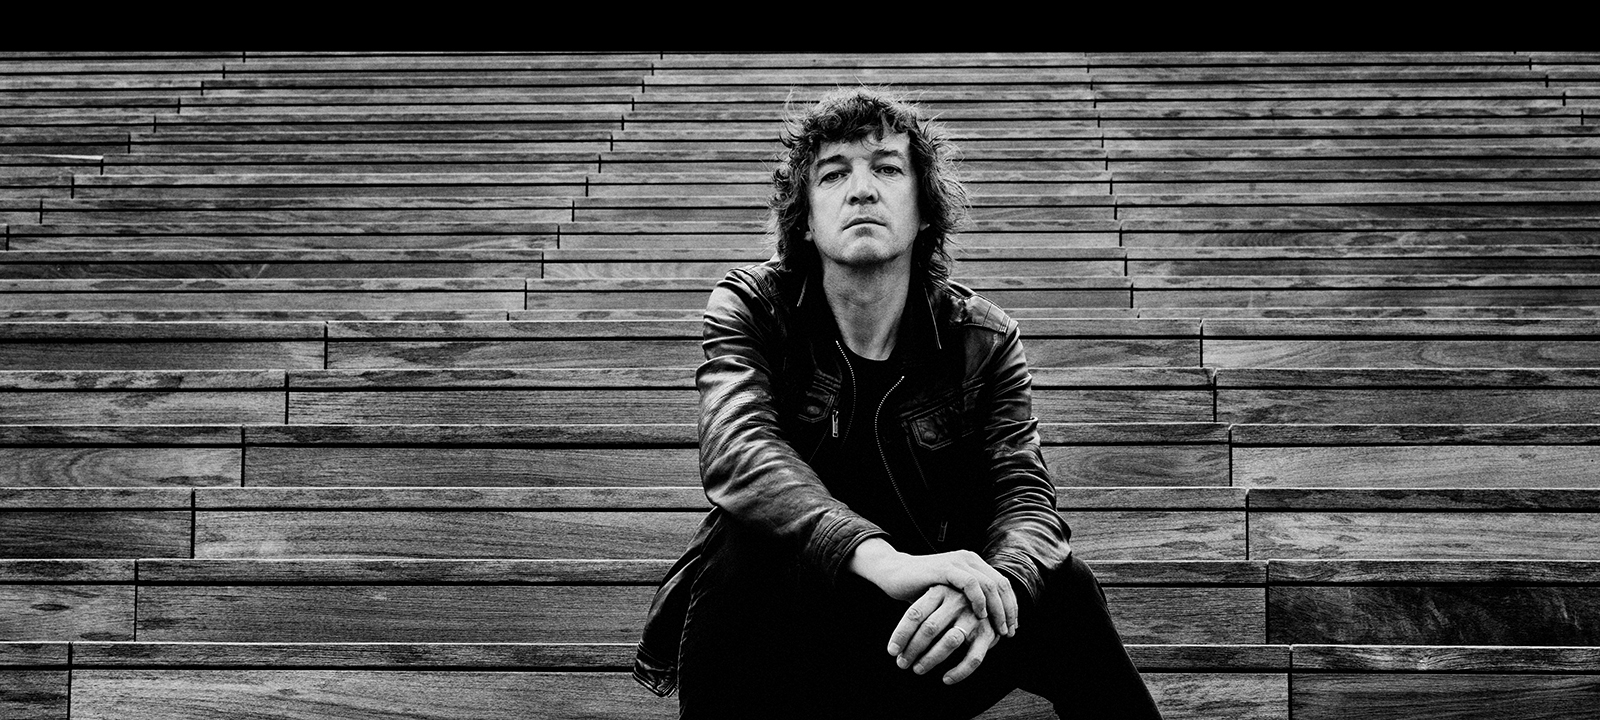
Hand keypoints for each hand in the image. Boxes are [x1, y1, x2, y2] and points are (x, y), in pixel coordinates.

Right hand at [848, 539, 1017, 638]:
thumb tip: (990, 624)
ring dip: (997, 609)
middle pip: (1000, 584)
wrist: (894, 575)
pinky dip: (979, 600)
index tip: (1012, 628)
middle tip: (1009, 632)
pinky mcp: (946, 568)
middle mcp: (969, 559)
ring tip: (998, 629)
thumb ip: (969, 602)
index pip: (1002, 584)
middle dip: (1008, 611)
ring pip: (990, 584)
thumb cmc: (921, 589)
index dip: (1010, 606)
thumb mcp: (951, 596)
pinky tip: (980, 616)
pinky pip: (970, 583)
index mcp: (973, 564)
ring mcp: (958, 562)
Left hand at [887, 584, 999, 684]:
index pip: (915, 614)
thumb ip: (921, 615)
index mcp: (940, 590)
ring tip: (917, 669)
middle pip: (929, 628)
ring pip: (949, 642)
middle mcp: (957, 601)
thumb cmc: (952, 604)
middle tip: (902, 664)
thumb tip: (895, 647)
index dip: (901, 634)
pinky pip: (974, 657)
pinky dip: (959, 671)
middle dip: (913, 649)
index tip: (892, 651)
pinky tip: (946, 679)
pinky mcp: (988, 633)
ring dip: (931, 659)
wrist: (990, 599)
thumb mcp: (936, 599)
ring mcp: (974, 616)